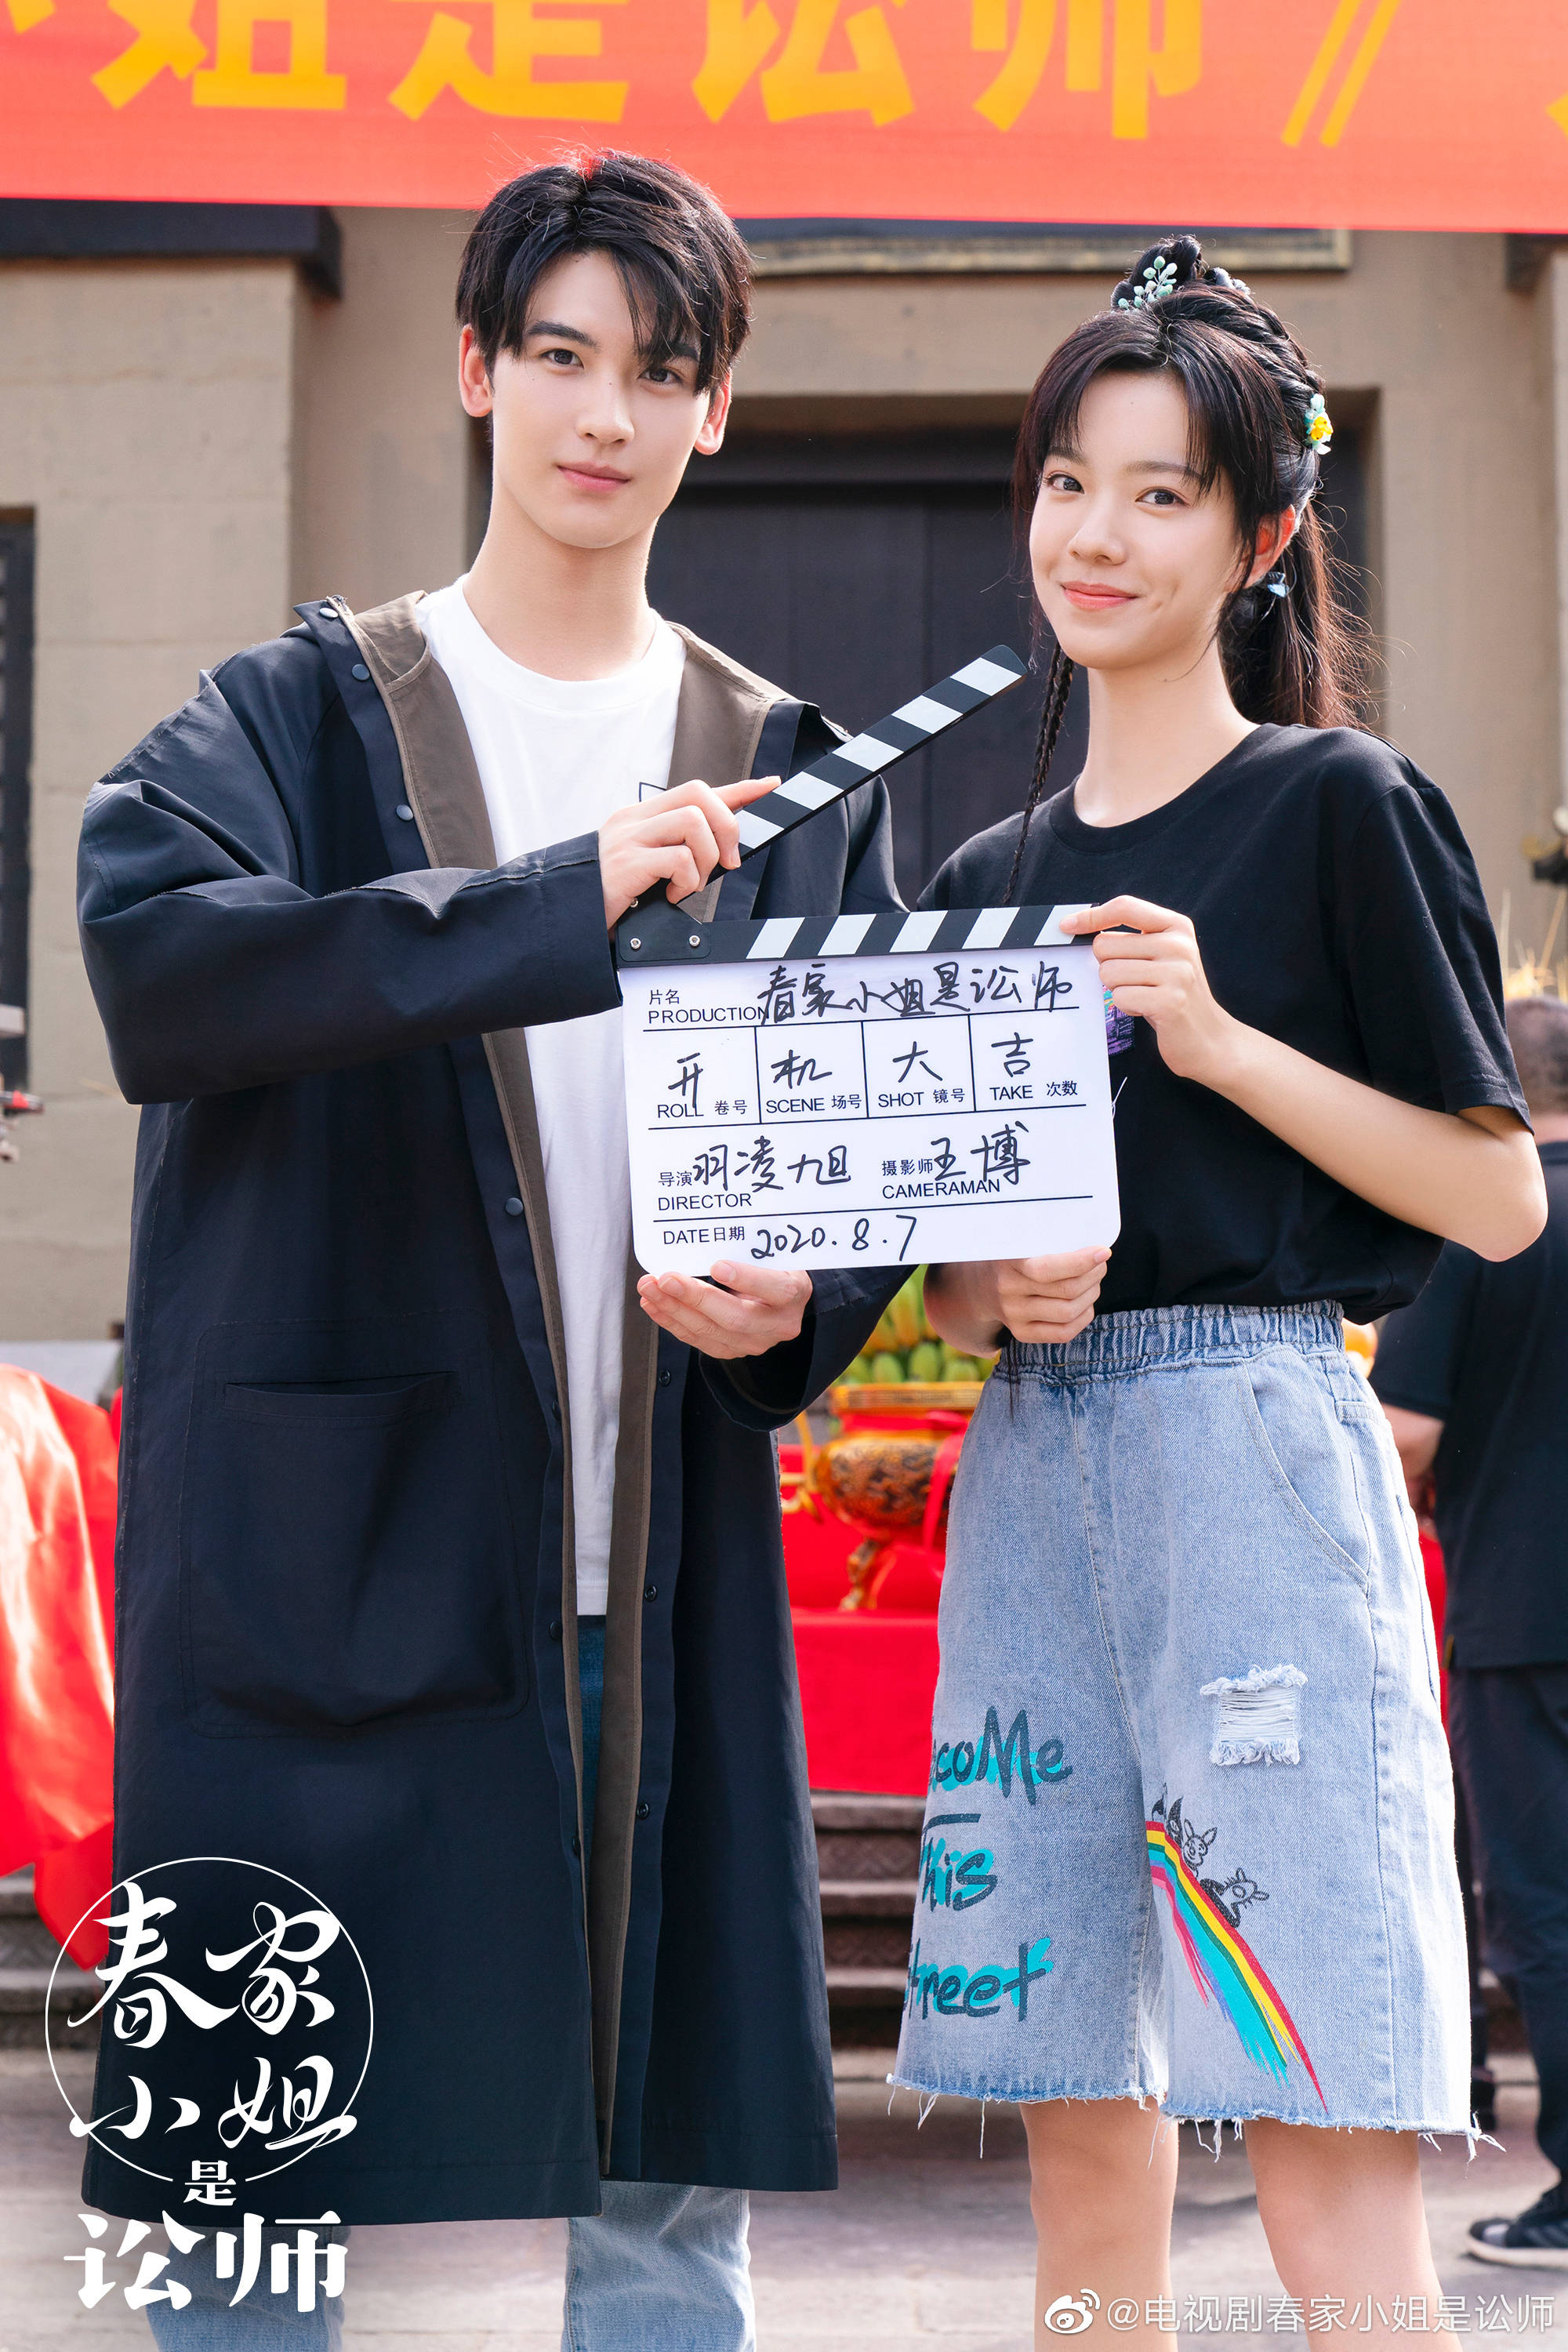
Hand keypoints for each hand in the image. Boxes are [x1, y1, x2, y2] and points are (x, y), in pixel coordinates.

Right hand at [600, 777, 780, 929]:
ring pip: (694, 821)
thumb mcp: (648, 869)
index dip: (738, 789)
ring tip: (689, 886)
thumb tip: (722, 854)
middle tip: (727, 864)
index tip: (769, 786)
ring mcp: (629, 838)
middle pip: (699, 794)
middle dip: (727, 827)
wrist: (567, 917)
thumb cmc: (610, 898)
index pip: (697, 791)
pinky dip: (687, 881)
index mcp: (641, 817)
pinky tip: (672, 897)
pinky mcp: (626, 862)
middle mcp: (635, 819)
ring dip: (706, 859)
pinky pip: (679, 859)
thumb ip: (675, 853)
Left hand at [637, 1261, 812, 1359]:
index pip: (775, 1289)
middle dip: (695, 1298)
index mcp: (792, 1294)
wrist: (784, 1301)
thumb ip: (749, 1251)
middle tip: (666, 1278)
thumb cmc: (775, 1269)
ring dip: (673, 1309)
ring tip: (649, 1289)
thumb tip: (706, 1238)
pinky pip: (697, 1339)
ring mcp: (754, 1342)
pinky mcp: (732, 1350)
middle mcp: (777, 1324)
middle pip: (735, 1317)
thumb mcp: (773, 1255)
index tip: (718, 1266)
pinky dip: (671, 1321)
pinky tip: (653, 1304)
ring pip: (710, 1331)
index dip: (746, 1279)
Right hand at [989, 1248, 1108, 1344]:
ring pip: (1068, 1312)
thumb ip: (1050, 1241)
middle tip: (1100, 1264)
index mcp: (1008, 1262)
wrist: (981, 1286)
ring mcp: (1013, 1316)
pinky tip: (1085, 1303)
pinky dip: (1083, 1317)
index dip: (1081, 1262)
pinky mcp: (1022, 1333)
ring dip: (1091, 1295)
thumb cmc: (1014, 1257)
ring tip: (1093, 1283)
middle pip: (1066, 1290)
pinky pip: (1063, 1333)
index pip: (1048, 1269)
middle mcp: (1008, 1291)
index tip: (1103, 1252)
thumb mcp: (1022, 1242)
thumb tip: (1094, 1248)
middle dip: (1093, 1276)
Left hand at [1061, 896, 1239, 1085]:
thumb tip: (1078, 926)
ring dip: (1117, 989)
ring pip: (1108, 973)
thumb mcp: (1160, 956)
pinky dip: (1126, 1006)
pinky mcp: (1170, 1001)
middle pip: (1106, 944)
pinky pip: (1119, 997)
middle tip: (1134, 980)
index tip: (1066, 926)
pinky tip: (1147, 1009)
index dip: (1091, 916)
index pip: (1125, 907)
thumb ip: (1131, 939)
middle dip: (1108, 966)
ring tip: (1143, 995)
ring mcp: (1177, 973)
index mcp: (1176, 926)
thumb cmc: (1171, 994)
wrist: (1208, 1038)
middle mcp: (1179, 945)